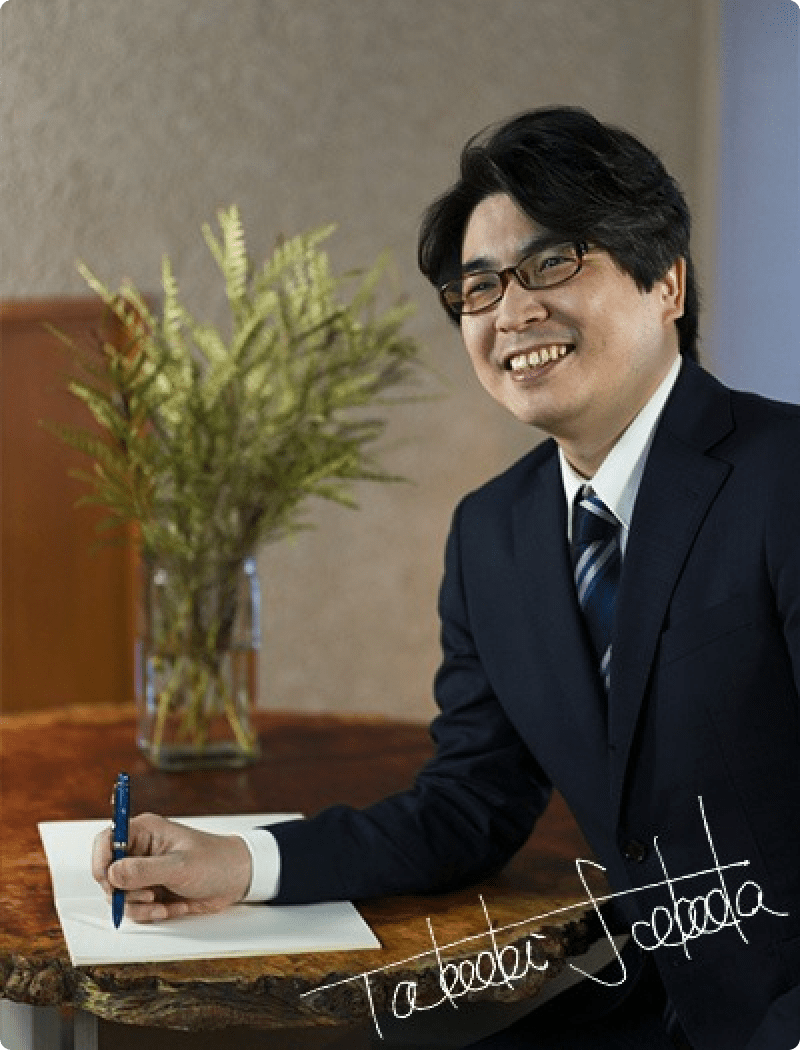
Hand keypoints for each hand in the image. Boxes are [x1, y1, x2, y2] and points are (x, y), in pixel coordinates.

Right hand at [92, 813, 252, 922]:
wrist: (235, 880)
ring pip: (118, 896)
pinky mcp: (149, 892)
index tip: (108, 880)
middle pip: (107, 874)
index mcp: (144, 831)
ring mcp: (143, 874)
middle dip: (123, 891)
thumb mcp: (180, 866)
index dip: (101, 861)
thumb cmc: (214, 862)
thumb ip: (144, 870)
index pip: (106, 841)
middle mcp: (139, 851)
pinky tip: (168, 909)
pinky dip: (148, 914)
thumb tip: (113, 874)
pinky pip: (134, 909)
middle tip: (147, 895)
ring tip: (161, 904)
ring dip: (138, 906)